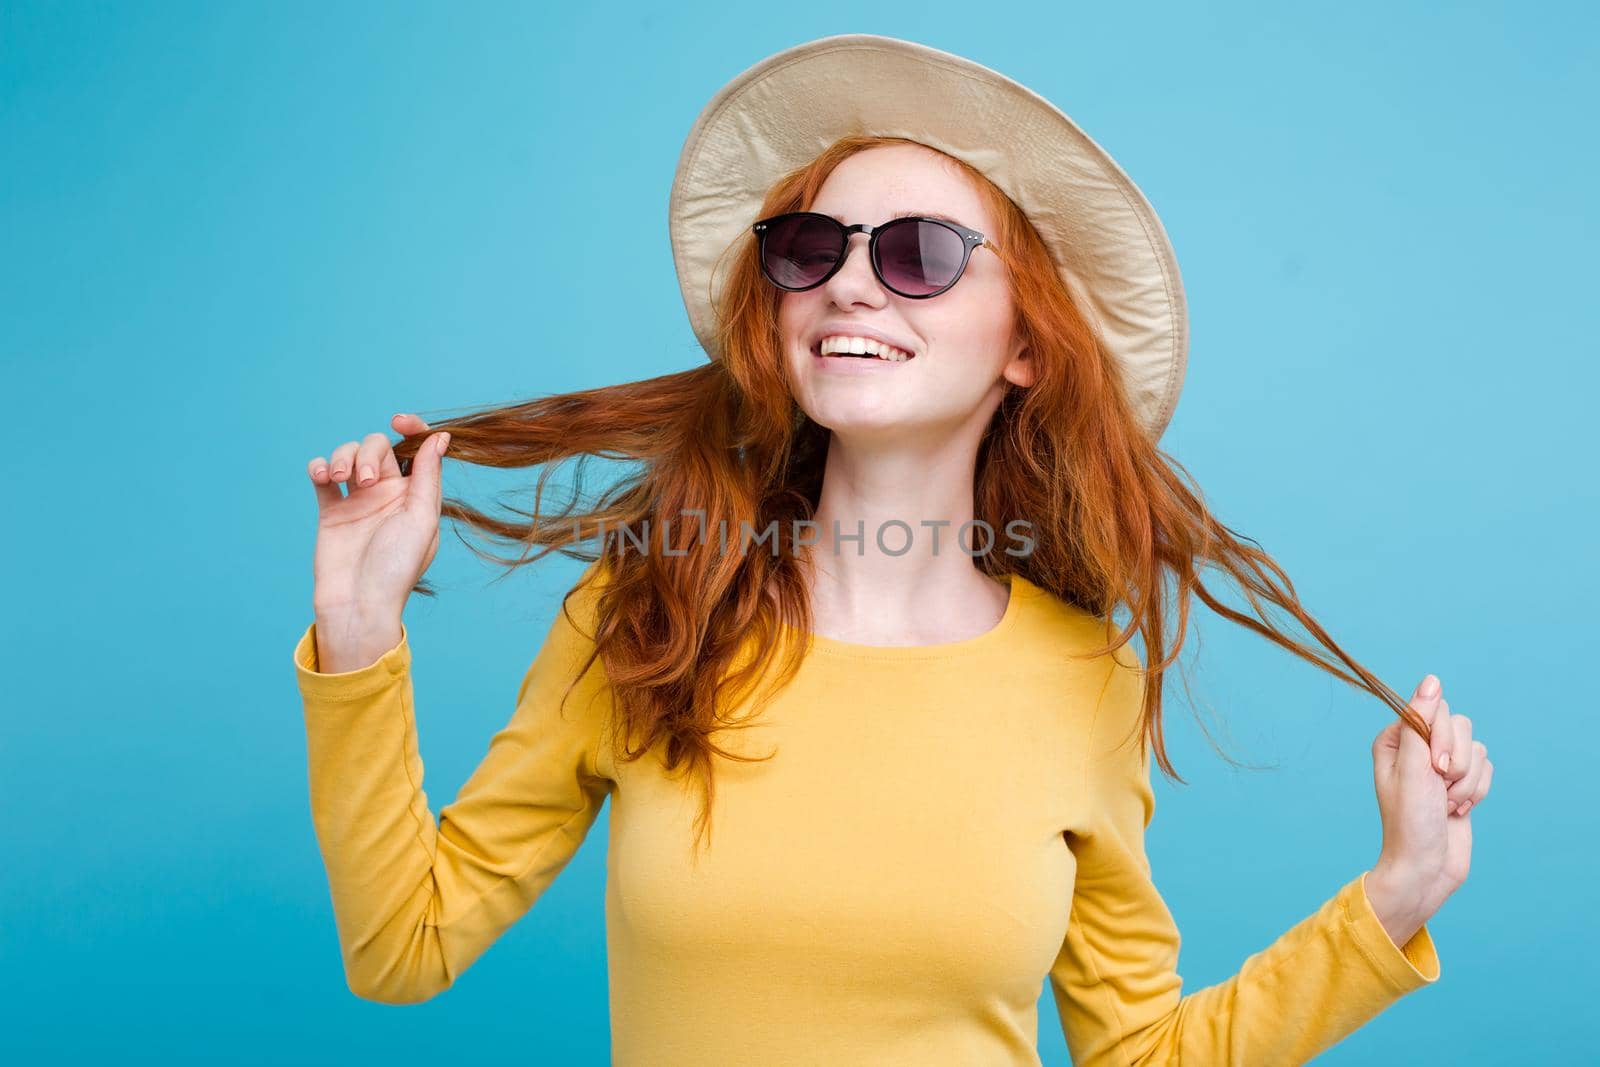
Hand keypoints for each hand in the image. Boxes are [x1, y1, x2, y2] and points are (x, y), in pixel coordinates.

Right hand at [306, 413, 450, 620]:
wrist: (357, 602)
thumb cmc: (396, 567)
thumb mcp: (422, 519)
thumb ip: (428, 476)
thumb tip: (441, 437)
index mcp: (417, 494)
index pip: (416, 448)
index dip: (412, 428)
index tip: (399, 421)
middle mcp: (389, 493)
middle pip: (378, 447)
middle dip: (370, 452)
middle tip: (366, 482)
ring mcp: (358, 500)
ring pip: (349, 455)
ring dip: (342, 457)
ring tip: (338, 479)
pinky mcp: (331, 509)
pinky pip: (323, 474)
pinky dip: (320, 466)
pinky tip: (322, 476)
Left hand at [1366, 674, 1494, 944]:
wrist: (1426, 867)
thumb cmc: (1410, 822)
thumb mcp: (1413, 768)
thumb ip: (1422, 723)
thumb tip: (1432, 680)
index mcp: (1396, 738)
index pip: (1433, 709)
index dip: (1443, 738)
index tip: (1435, 768)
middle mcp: (1417, 746)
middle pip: (1460, 725)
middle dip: (1458, 762)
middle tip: (1440, 788)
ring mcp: (1441, 764)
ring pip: (1477, 749)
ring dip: (1467, 782)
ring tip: (1446, 804)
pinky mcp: (1461, 781)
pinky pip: (1486, 769)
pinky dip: (1476, 792)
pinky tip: (1457, 810)